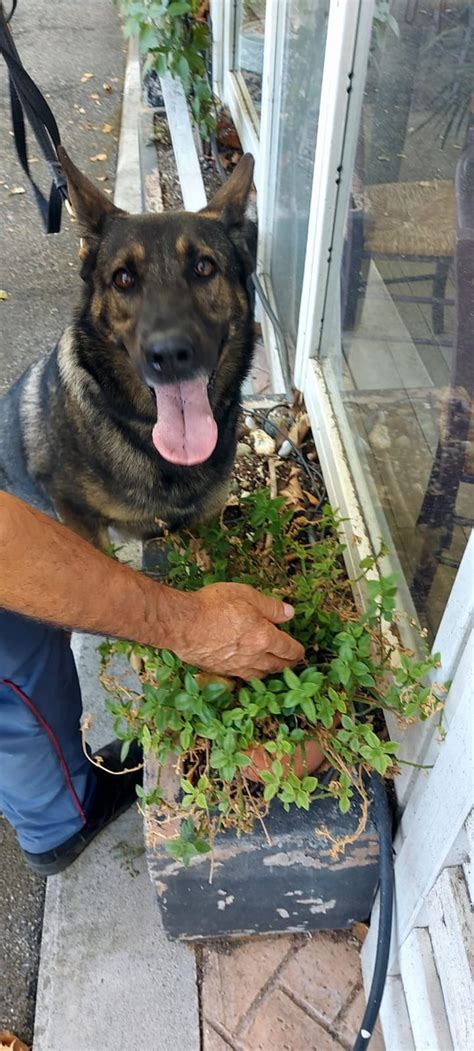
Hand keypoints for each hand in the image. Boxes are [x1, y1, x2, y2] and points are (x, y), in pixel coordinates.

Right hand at [169, 582, 304, 678]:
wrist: (182, 624)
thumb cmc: (214, 605)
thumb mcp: (247, 595)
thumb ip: (271, 606)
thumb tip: (290, 614)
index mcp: (265, 637)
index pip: (288, 649)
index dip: (297, 651)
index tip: (301, 651)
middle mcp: (253, 656)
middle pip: (276, 666)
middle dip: (287, 665)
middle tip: (292, 663)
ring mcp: (236, 666)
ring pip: (259, 675)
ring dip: (269, 672)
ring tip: (272, 668)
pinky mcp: (219, 670)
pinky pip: (241, 676)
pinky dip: (249, 674)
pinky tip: (247, 670)